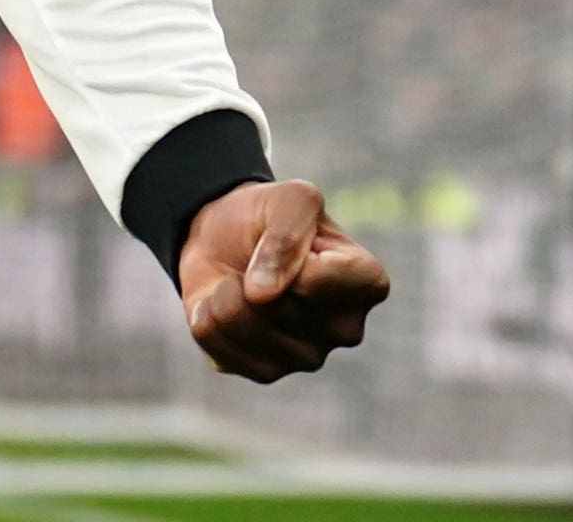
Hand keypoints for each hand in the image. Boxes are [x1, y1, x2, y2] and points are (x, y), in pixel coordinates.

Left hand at [177, 179, 387, 382]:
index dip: (285, 251)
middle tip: (259, 260)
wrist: (224, 239)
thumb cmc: (267, 218)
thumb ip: (287, 233)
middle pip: (277, 305)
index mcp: (366, 284)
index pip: (320, 279)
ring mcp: (308, 357)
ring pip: (242, 324)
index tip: (284, 234)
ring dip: (224, 291)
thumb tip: (262, 294)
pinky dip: (206, 314)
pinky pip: (216, 344)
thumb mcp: (289, 199)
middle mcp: (345, 329)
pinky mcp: (266, 372)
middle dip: (251, 272)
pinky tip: (226, 304)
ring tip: (241, 281)